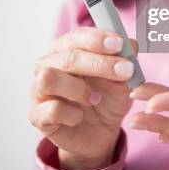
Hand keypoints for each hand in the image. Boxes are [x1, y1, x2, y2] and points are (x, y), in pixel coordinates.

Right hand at [28, 27, 138, 162]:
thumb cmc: (107, 97)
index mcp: (67, 48)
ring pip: (49, 78)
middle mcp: (48, 64)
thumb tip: (131, 43)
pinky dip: (71, 114)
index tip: (119, 44)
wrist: (99, 133)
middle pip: (68, 57)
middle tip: (125, 70)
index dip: (98, 39)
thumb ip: (126, 59)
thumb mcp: (122, 78)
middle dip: (99, 63)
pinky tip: (80, 116)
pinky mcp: (37, 115)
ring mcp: (38, 89)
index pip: (78, 36)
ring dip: (78, 88)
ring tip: (96, 98)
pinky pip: (50, 110)